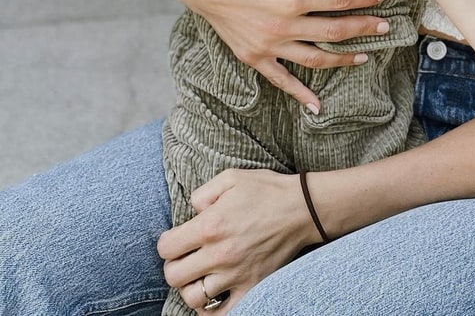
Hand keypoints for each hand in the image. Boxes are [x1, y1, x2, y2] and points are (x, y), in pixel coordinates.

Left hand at [158, 169, 316, 312]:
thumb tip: (192, 212)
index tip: (176, 239)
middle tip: (185, 257)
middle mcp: (219, 254)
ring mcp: (236, 274)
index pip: (166, 248)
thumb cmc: (267, 190)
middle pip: (173, 276)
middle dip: (174, 265)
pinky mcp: (252, 287)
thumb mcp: (231, 177)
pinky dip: (211, 311)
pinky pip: (223, 314)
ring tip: (199, 275)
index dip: (166, 243)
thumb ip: (202, 193)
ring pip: (193, 297)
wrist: (303, 208)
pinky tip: (211, 298)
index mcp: (210, 225)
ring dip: (191, 286)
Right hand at [173, 0, 389, 110]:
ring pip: (316, 59)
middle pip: (334, 32)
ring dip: (343, 59)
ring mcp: (269, 46)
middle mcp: (283, 26)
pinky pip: (282, 80)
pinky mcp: (255, 58)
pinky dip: (300, 94)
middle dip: (363, 28)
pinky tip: (317, 105)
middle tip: (384, 26)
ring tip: (365, 56)